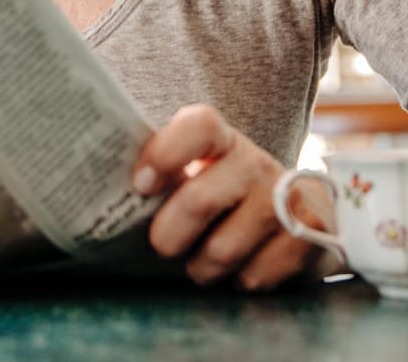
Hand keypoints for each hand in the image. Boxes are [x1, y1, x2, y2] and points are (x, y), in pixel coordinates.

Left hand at [133, 104, 338, 289]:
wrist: (300, 213)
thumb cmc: (224, 197)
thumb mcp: (196, 175)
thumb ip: (160, 177)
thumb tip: (97, 191)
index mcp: (221, 140)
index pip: (200, 126)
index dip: (166, 152)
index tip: (141, 184)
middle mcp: (255, 163)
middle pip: (200, 199)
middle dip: (169, 235)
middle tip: (162, 246)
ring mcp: (285, 198)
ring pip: (223, 250)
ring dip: (202, 267)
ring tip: (203, 261)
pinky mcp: (310, 235)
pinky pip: (254, 276)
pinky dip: (238, 281)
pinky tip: (243, 266)